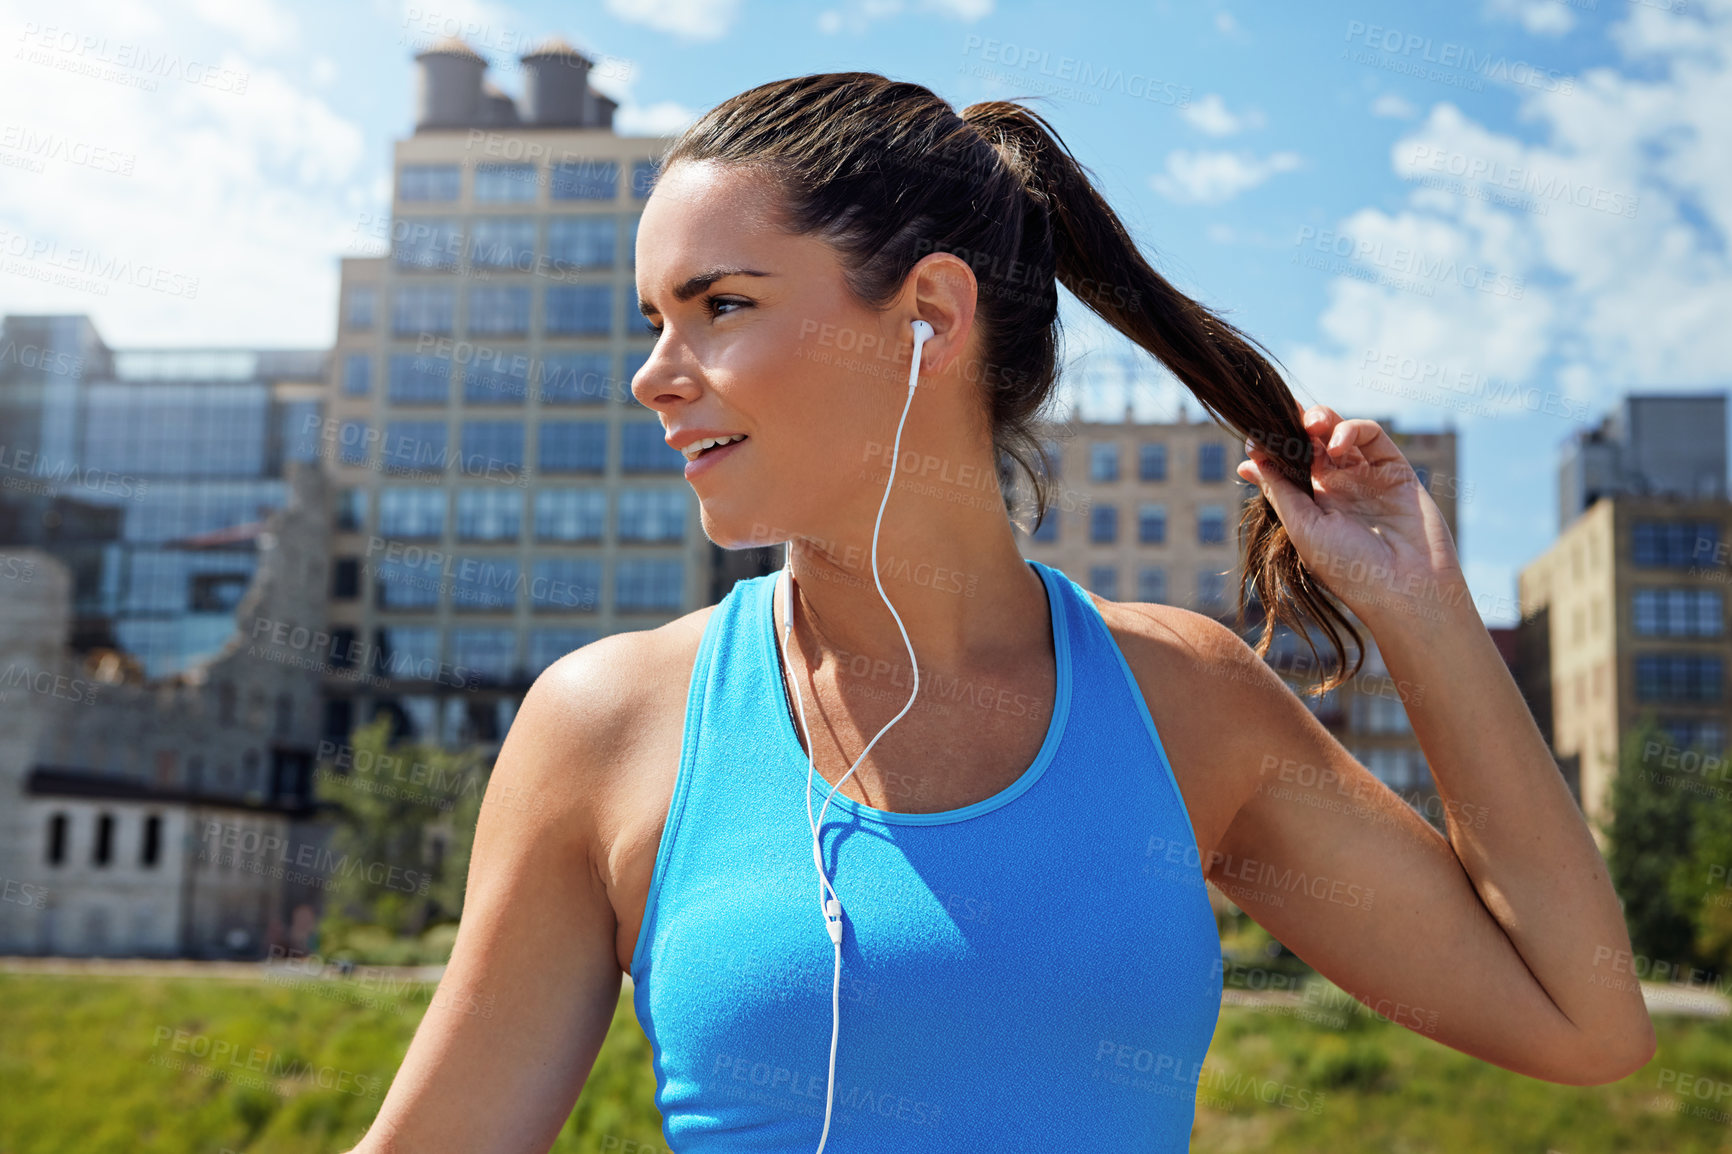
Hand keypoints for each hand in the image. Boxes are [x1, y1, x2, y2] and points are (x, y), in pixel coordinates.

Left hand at [1236, 406, 1467, 631]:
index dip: (1273, 445)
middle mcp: (1338, 488)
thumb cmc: (1349, 569)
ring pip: (1340, 432)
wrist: (1407, 590)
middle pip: (1312, 443)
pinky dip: (1352, 429)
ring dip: (1323, 420)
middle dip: (1296, 425)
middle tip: (1284, 418)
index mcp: (1311, 505)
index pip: (1288, 464)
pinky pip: (1372, 436)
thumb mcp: (1304, 528)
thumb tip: (1248, 461)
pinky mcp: (1396, 469)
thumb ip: (1279, 491)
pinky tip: (1337, 443)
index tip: (1256, 434)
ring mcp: (1367, 477)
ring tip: (1311, 425)